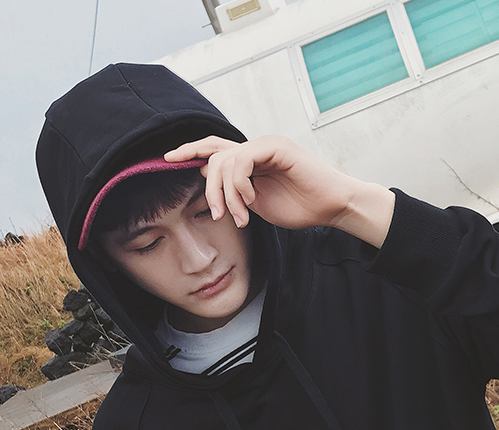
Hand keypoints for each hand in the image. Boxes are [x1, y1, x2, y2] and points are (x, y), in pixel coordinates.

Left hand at [164, 135, 394, 246]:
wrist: (331, 207)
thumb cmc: (300, 208)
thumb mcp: (257, 204)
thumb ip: (234, 192)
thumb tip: (207, 180)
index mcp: (250, 159)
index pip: (213, 149)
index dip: (189, 151)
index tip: (167, 160)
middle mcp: (255, 147)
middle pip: (214, 156)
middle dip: (210, 188)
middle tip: (217, 214)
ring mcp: (265, 144)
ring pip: (225, 161)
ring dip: (227, 194)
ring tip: (240, 216)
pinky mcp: (275, 147)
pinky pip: (242, 160)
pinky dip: (240, 185)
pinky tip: (251, 202)